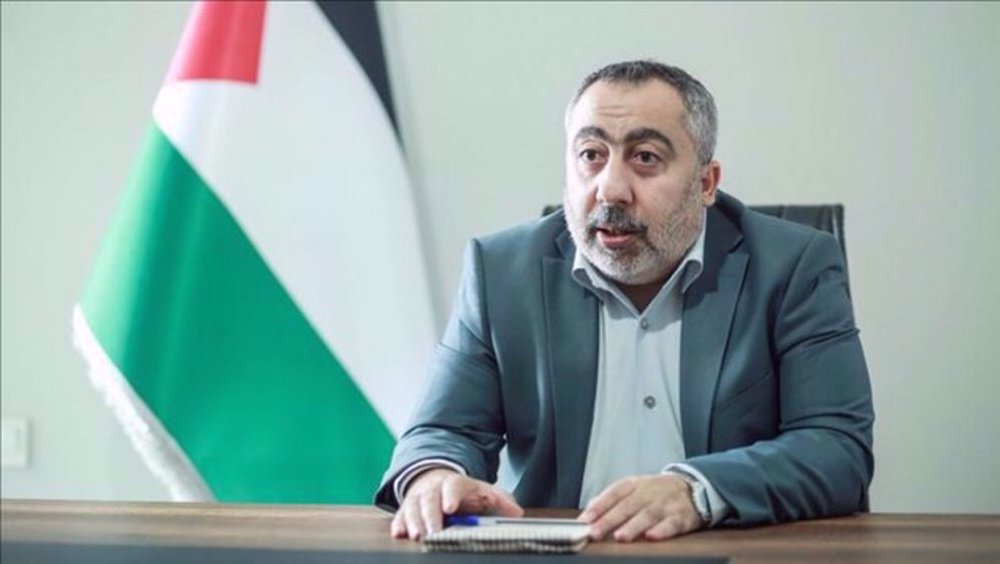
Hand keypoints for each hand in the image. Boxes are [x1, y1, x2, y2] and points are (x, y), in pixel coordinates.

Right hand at [390, 468, 523, 539]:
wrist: (437, 480)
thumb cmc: (463, 492)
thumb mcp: (484, 492)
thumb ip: (500, 500)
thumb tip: (516, 512)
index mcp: (454, 483)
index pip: (453, 485)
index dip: (451, 495)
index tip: (450, 508)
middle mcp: (433, 488)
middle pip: (429, 499)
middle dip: (430, 516)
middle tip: (432, 533)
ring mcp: (418, 497)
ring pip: (412, 507)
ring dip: (413, 521)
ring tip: (416, 536)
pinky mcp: (406, 508)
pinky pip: (400, 514)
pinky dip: (398, 523)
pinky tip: (398, 533)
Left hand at [577, 474, 702, 541]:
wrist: (692, 487)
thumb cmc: (657, 491)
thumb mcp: (634, 487)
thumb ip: (612, 499)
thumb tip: (589, 511)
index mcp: (634, 484)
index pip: (613, 493)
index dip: (599, 506)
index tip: (585, 519)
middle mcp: (649, 493)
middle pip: (627, 506)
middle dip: (609, 520)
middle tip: (595, 532)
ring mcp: (665, 504)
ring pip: (647, 515)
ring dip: (633, 527)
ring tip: (620, 537)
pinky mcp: (681, 517)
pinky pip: (671, 524)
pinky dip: (662, 531)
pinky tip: (651, 537)